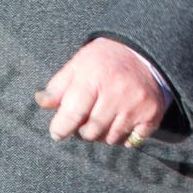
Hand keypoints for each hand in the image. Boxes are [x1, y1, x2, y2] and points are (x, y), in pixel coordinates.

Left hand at [34, 38, 165, 144]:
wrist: (144, 52)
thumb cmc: (104, 60)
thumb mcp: (78, 65)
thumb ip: (58, 85)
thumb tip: (40, 101)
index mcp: (93, 78)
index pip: (72, 114)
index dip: (60, 128)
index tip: (57, 132)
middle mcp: (116, 93)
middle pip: (90, 131)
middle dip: (83, 130)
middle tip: (85, 119)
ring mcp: (135, 105)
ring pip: (110, 139)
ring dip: (103, 134)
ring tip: (103, 118)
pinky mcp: (151, 113)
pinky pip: (132, 141)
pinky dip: (124, 136)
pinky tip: (121, 121)